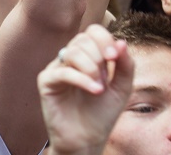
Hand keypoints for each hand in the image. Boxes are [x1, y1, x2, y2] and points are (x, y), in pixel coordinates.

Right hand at [37, 24, 132, 154]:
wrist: (87, 138)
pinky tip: (95, 91)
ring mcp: (56, 68)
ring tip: (99, 88)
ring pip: (72, 52)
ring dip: (92, 69)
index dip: (104, 39)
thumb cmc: (102, 113)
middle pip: (82, 39)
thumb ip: (125, 65)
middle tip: (106, 79)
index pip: (92, 31)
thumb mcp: (122, 88)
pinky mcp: (46, 82)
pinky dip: (82, 80)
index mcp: (87, 56)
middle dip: (99, 57)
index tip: (114, 57)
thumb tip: (122, 42)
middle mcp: (69, 59)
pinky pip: (62, 72)